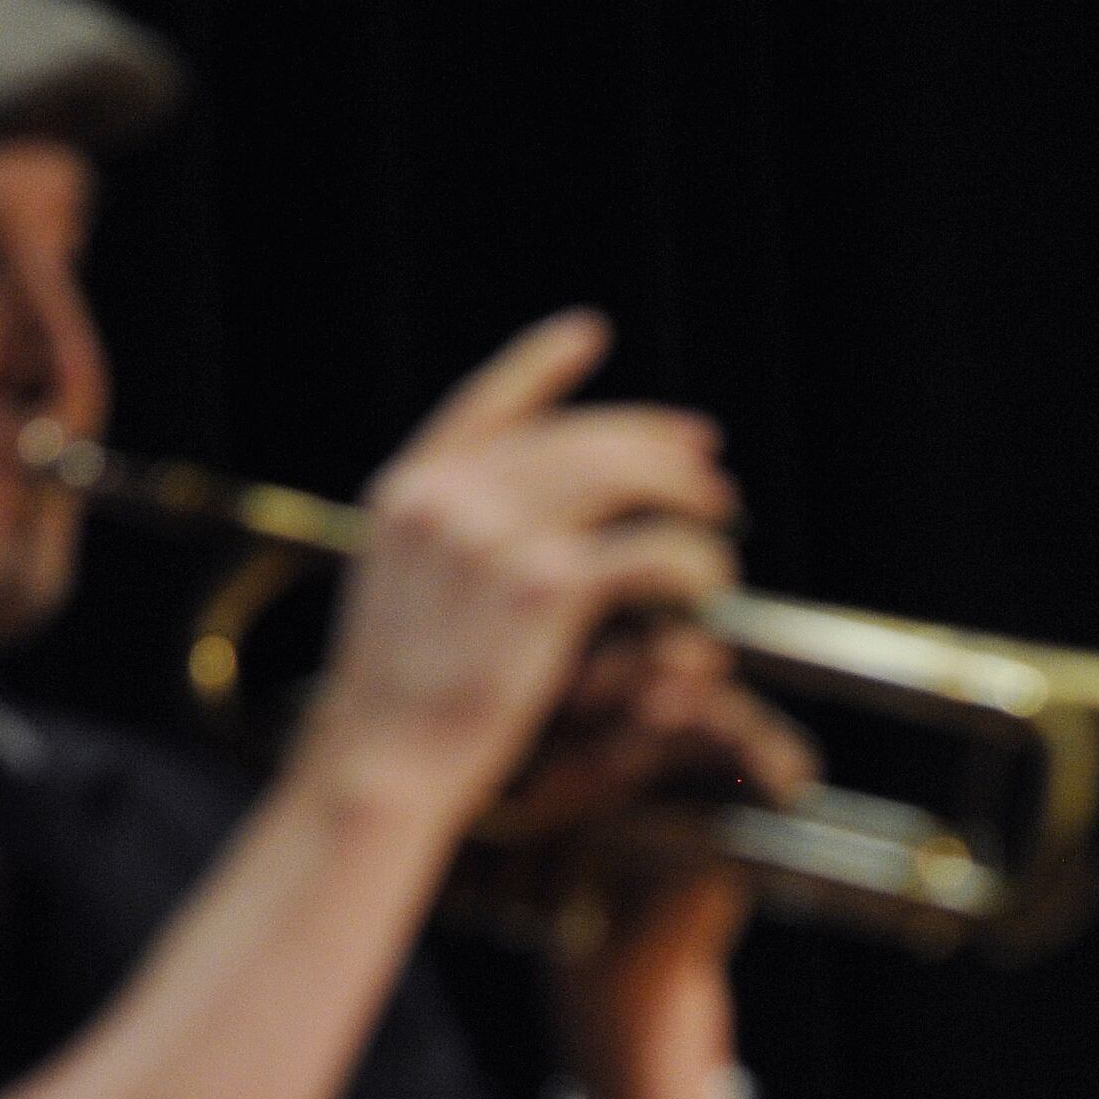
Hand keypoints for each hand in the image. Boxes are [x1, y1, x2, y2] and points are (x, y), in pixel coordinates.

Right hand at [301, 310, 805, 839]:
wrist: (381, 766)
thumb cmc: (395, 708)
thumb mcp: (397, 597)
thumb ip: (446, 542)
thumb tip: (525, 518)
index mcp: (407, 492)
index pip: (486, 403)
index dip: (542, 363)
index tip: (589, 332)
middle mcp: (450, 499)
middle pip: (576, 437)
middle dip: (651, 440)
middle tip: (704, 459)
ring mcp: (496, 537)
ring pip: (621, 476)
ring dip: (684, 491)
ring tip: (718, 517)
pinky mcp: (544, 589)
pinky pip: (647, 549)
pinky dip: (693, 559)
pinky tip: (711, 580)